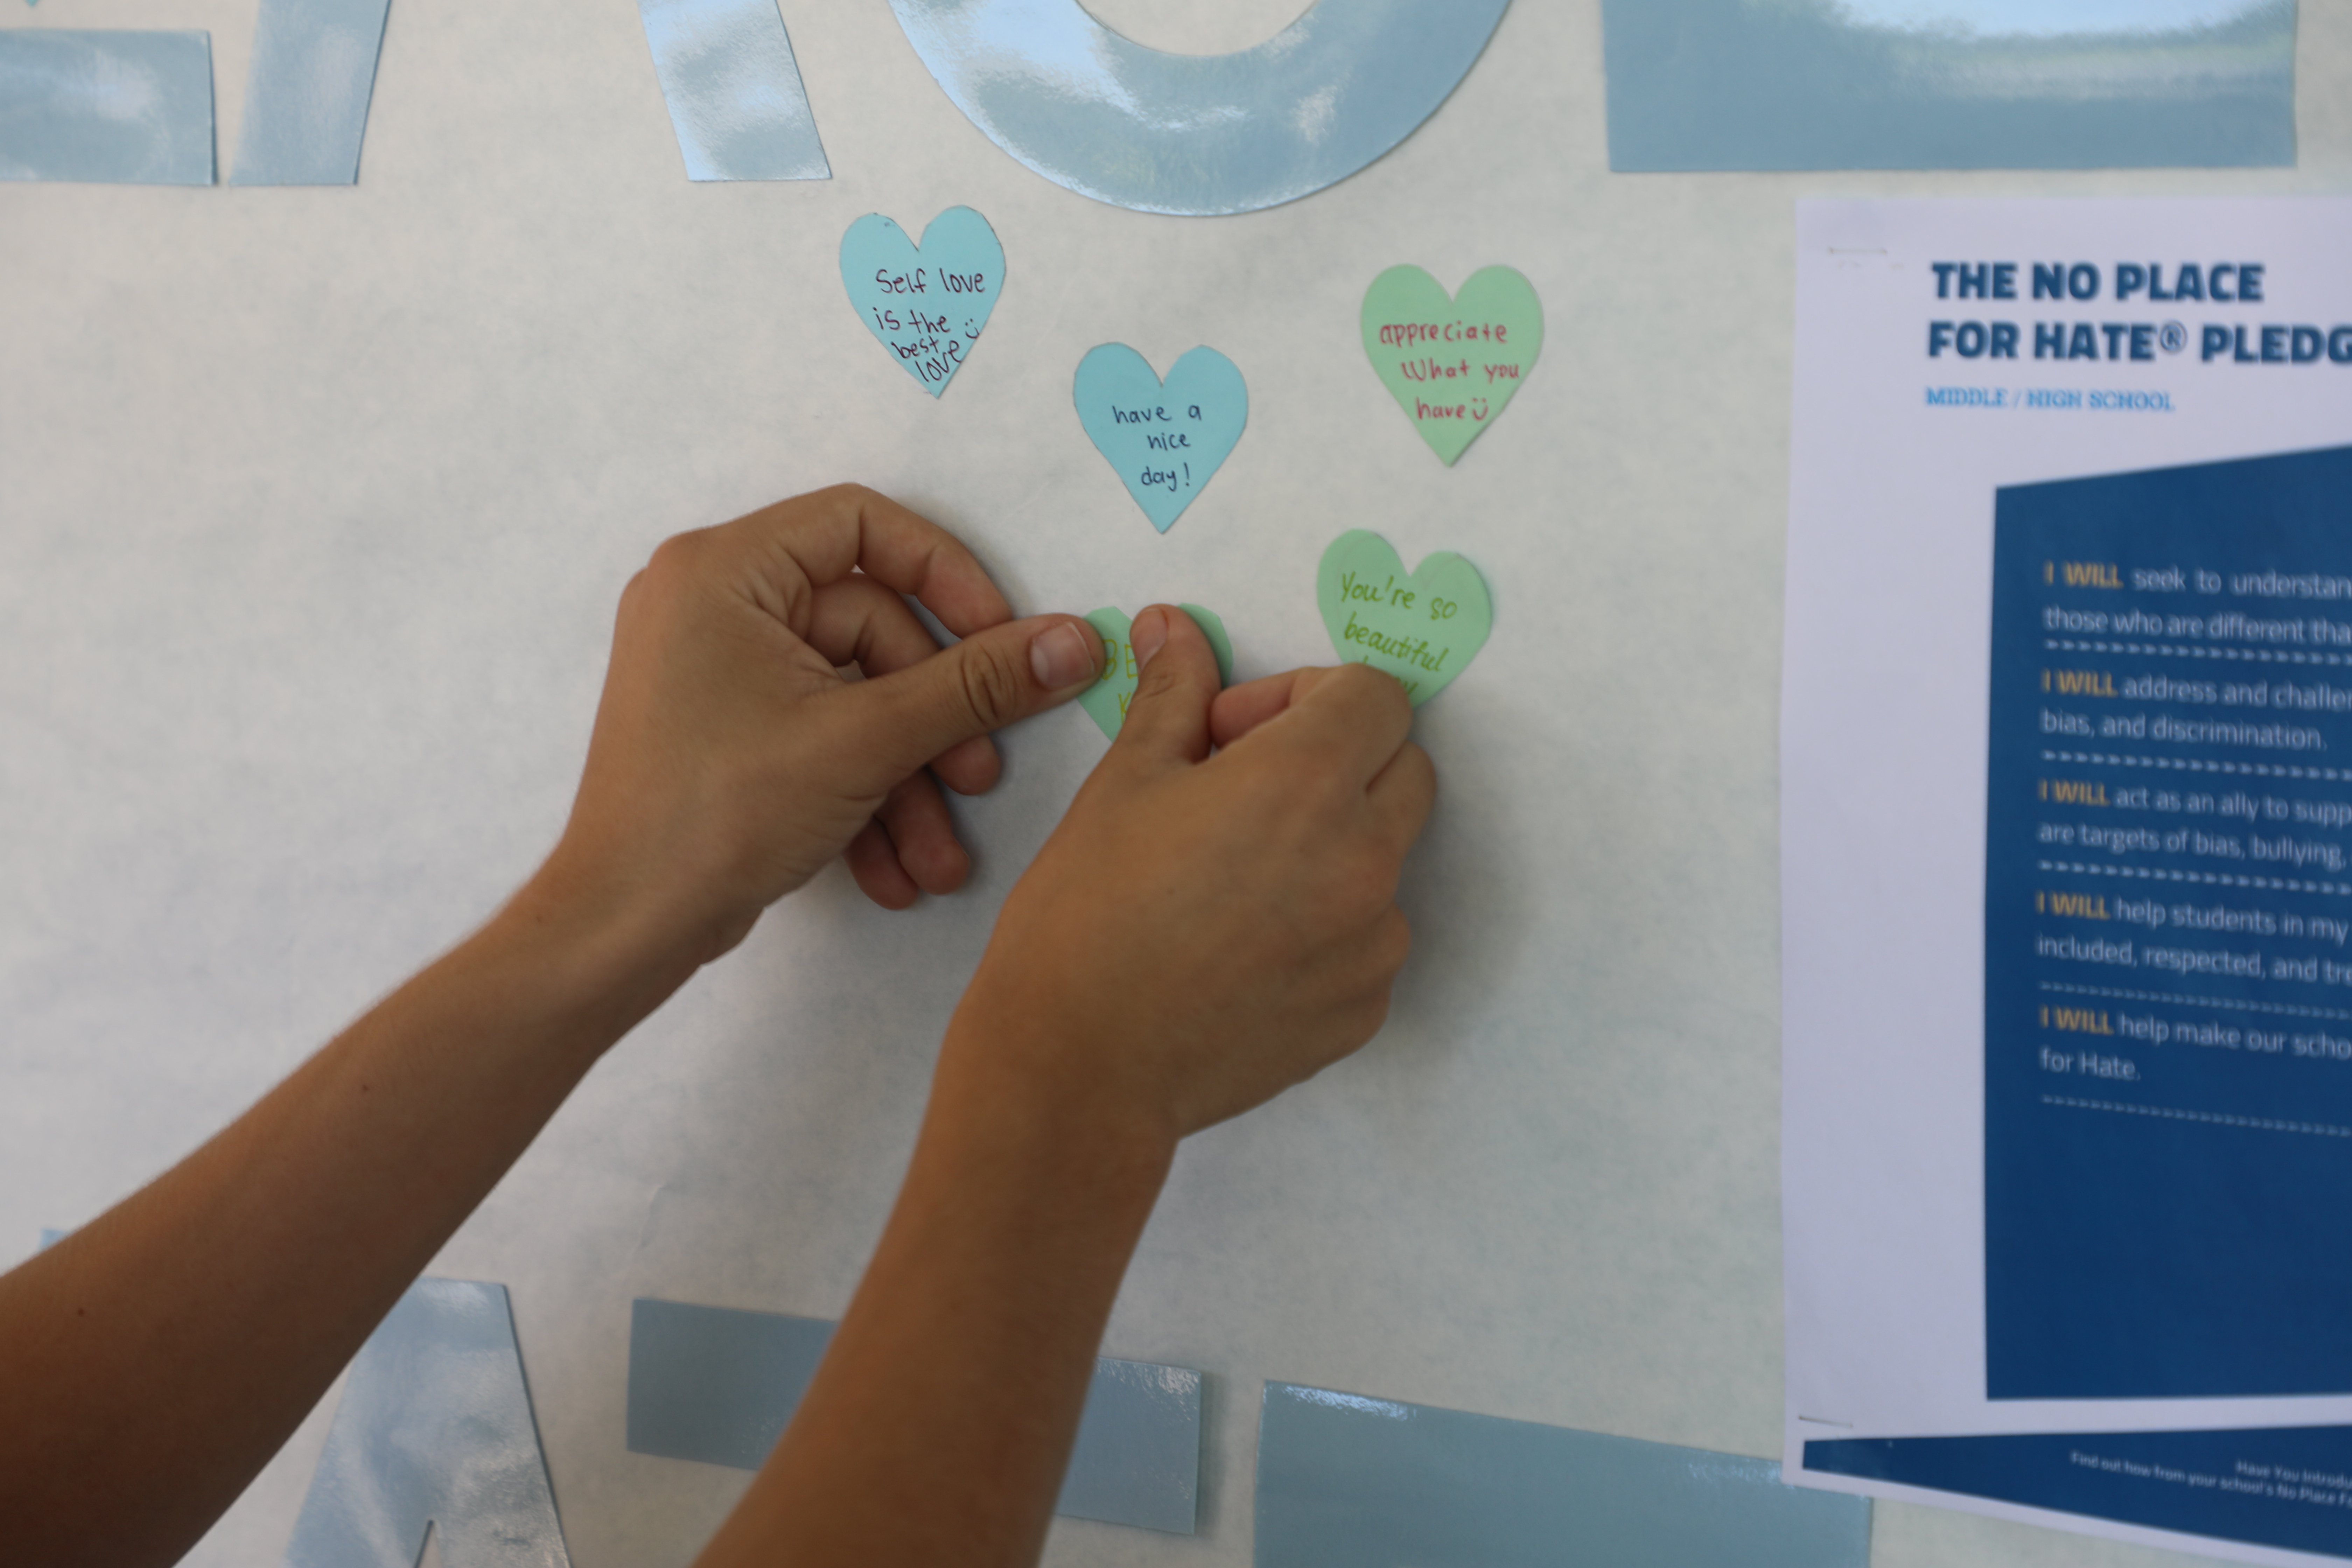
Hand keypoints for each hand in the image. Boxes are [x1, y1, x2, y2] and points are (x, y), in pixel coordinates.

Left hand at [532, 485, 1103, 964]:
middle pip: (871, 627)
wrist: (623, 928)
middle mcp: (712, 605)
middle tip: (979, 774)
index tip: (998, 641)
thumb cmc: (713, 815)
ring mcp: (717, 671)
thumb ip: (976, 685)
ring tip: (942, 854)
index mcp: (723, 571)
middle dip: (933, 717)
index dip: (945, 577)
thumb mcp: (866, 741)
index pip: (862, 527)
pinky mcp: (729, 731)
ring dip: (908, 778)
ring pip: (854, 698)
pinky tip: (898, 868)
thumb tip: (1071, 643)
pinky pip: (821, 737)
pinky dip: (864, 796)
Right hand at [947, 606, 1436, 1145]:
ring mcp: (1371, 942)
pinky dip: (1325, 929)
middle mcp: (1362, 858)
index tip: (1239, 734)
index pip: (1376, 696)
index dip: (1309, 698)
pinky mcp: (1363, 1009)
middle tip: (1243, 792)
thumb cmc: (1086, 919)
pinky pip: (1368, 941)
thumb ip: (1174, 697)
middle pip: (1403, 768)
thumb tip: (1176, 630)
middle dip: (1339, 761)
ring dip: (1332, 848)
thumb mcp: (1124, 783)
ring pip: (1387, 859)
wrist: (1078, 1065)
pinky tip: (1242, 946)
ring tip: (1235, 880)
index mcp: (1307, 782)